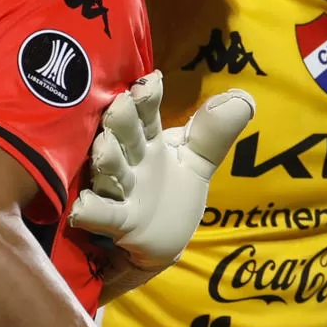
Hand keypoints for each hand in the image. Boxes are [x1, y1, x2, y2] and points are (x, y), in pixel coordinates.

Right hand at [70, 73, 255, 267]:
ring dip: (106, 160)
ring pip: (110, 171)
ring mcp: (121, 192)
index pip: (147, 114)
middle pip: (124, 136)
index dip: (147, 98)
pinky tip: (83, 207)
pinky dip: (92, 211)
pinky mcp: (119, 224)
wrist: (160, 244)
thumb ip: (215, 132)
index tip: (151, 81)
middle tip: (121, 104)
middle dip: (121, 121)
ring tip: (103, 148)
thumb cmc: (172, 194)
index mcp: (149, 142)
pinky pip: (103, 215)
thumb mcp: (198, 162)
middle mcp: (131, 162)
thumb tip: (242, 97)